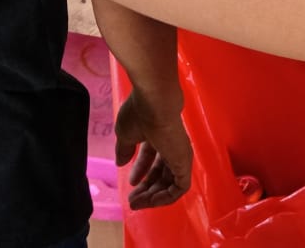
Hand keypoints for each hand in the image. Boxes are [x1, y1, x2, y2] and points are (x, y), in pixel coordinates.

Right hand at [114, 89, 192, 208]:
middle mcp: (172, 146)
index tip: (130, 183)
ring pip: (170, 183)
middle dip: (146, 188)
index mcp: (158, 136)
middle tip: (132, 200)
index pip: (152, 158)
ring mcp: (180, 155)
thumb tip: (120, 163)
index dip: (141, 172)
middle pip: (162, 172)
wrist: (155, 102)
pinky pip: (179, 188)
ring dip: (153, 196)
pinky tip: (151, 201)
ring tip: (136, 203)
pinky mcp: (185, 163)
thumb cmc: (140, 112)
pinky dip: (165, 197)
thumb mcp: (125, 133)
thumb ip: (124, 150)